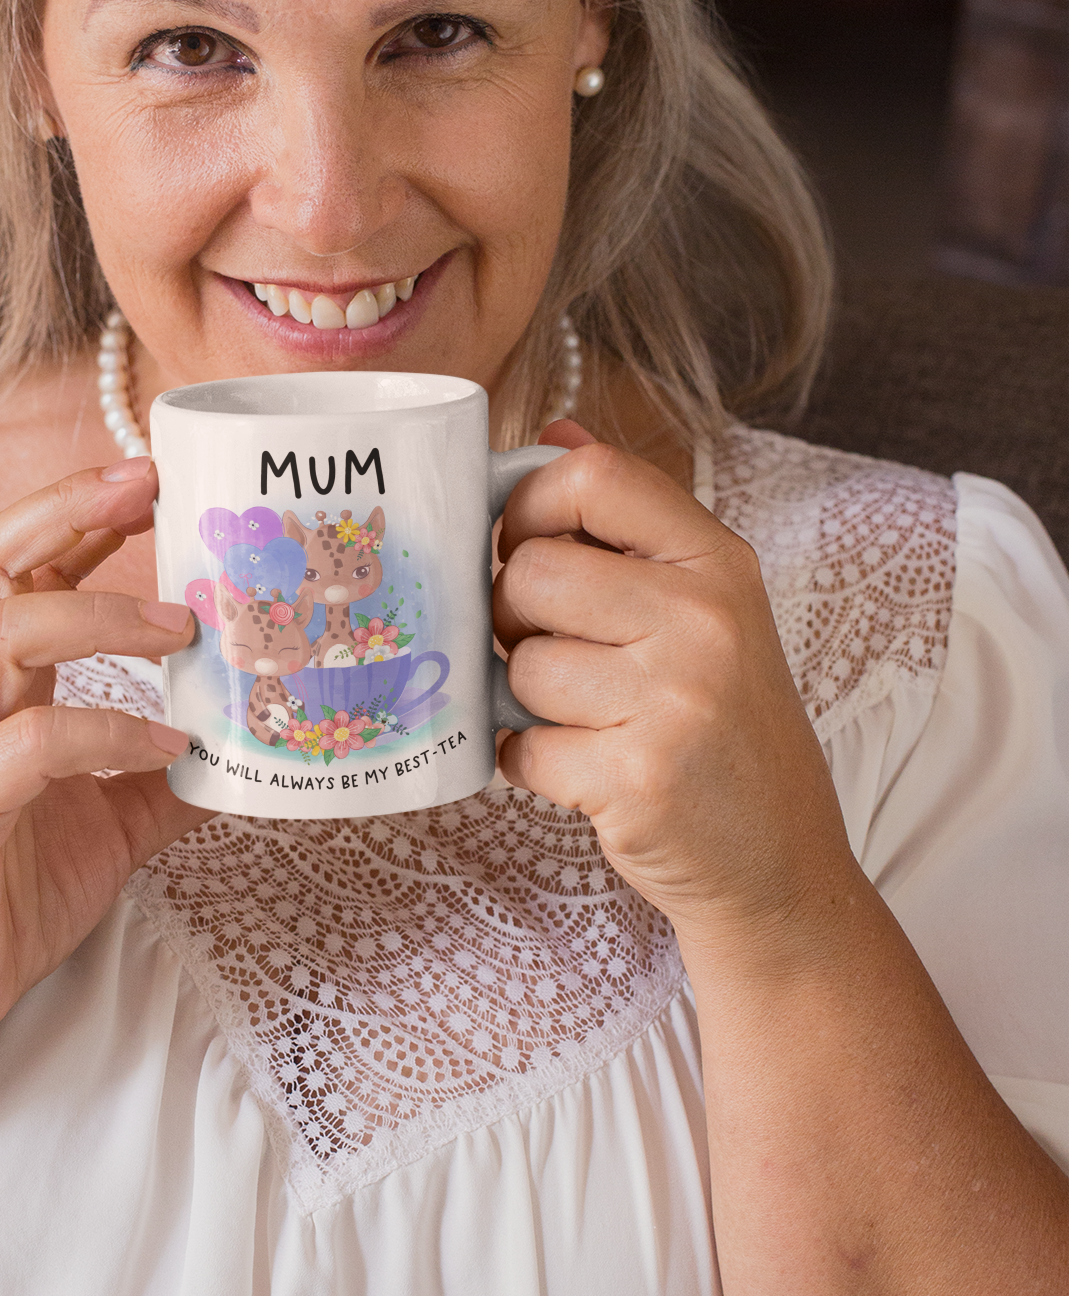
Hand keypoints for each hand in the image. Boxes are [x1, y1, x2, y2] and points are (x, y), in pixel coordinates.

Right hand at [0, 459, 207, 1066]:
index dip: (81, 512)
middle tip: (148, 484)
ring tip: (181, 627)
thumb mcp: (112, 823)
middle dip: (66, 508)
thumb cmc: (5, 897)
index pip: (24, 565)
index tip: (154, 477)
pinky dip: (104, 730)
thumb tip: (248, 748)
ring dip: (96, 611)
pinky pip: (27, 745)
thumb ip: (163, 775)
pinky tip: (168, 747)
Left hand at [494, 425, 853, 951]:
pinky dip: (533, 765)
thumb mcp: (704, 607)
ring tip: (589, 720)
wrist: (780, 865)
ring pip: (522, 665)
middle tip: (555, 651)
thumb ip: (625, 521)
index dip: (530, 505)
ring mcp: (676, 701)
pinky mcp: (638, 780)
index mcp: (718, 561)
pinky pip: (521, 747)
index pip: (593, 476)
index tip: (527, 545)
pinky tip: (586, 771)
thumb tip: (552, 431)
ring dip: (529, 701)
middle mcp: (705, 620)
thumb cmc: (724, 726)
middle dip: (516, 617)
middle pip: (531, 571)